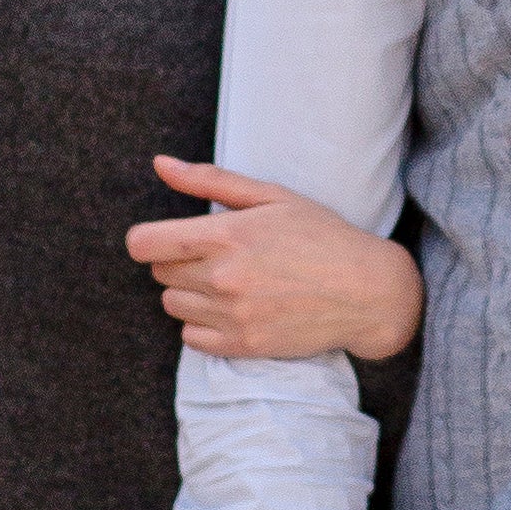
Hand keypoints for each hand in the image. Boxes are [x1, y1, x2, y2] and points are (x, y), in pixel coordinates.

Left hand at [130, 162, 425, 362]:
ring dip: (190, 292)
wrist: (367, 291)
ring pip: (172, 305)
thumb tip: (159, 164)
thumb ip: (208, 180)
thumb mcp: (271, 196)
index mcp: (226, 235)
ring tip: (229, 281)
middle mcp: (223, 277)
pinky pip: (190, 338)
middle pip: (159, 272)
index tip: (167, 237)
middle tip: (219, 254)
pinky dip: (203, 324)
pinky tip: (233, 308)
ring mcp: (232, 315)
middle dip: (179, 260)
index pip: (143, 244)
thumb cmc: (321, 234)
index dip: (148, 239)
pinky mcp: (243, 345)